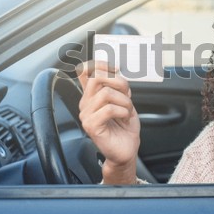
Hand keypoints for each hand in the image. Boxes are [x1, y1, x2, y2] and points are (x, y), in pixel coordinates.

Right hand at [77, 60, 139, 183]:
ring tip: (127, 111)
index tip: (116, 67)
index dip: (99, 63)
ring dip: (124, 101)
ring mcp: (86, 115)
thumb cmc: (125, 126)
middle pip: (97, 77)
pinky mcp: (91, 126)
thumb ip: (117, 86)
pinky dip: (123, 112)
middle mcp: (86, 103)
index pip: (85, 71)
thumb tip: (116, 69)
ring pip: (106, 93)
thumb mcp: (124, 100)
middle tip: (128, 95)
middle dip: (119, 82)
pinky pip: (109, 109)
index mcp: (92, 95)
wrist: (126, 149)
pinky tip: (124, 118)